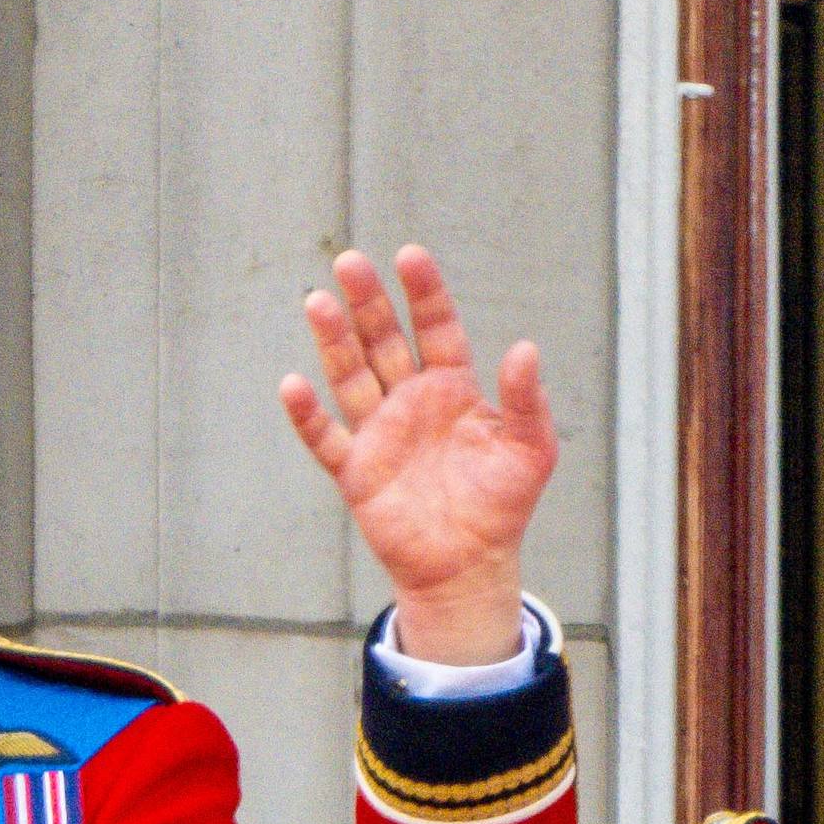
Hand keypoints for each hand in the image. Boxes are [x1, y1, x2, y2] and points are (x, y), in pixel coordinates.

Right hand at [278, 245, 559, 667]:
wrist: (470, 566)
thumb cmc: (503, 506)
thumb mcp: (530, 449)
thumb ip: (525, 399)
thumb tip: (525, 348)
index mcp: (452, 386)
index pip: (435, 326)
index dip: (423, 292)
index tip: (409, 257)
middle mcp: (410, 400)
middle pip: (384, 339)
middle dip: (367, 302)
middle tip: (349, 261)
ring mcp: (380, 433)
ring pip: (351, 376)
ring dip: (334, 340)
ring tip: (318, 302)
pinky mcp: (356, 472)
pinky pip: (326, 438)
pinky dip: (308, 415)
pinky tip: (293, 385)